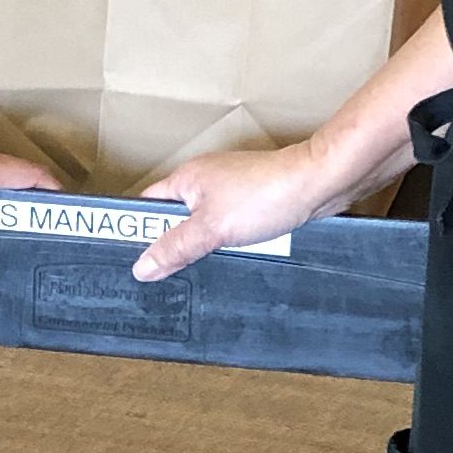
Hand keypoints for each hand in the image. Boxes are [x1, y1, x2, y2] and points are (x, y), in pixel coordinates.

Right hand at [131, 141, 324, 282]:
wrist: (318, 183)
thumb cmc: (265, 195)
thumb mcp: (210, 229)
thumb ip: (175, 248)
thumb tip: (141, 267)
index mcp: (185, 179)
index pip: (147, 206)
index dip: (139, 231)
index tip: (134, 259)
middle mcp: (205, 180)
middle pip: (176, 217)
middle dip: (173, 243)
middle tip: (167, 272)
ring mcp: (230, 189)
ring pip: (204, 223)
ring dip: (203, 244)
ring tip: (199, 268)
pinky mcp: (253, 199)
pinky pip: (229, 224)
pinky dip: (227, 240)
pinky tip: (233, 255)